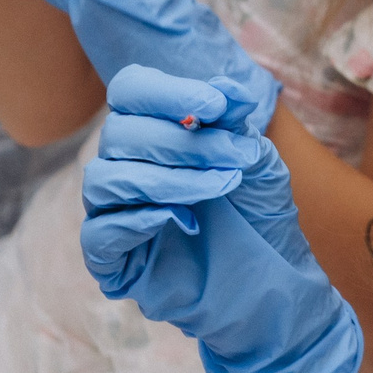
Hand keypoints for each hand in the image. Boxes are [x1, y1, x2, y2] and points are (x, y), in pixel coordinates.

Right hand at [78, 65, 358, 372]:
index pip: (130, 92)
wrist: (274, 284)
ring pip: (104, 179)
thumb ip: (234, 123)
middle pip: (118, 133)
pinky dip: (138, 219)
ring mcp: (113, 213)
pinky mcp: (112, 261)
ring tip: (223, 186)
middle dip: (182, 142)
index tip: (217, 108)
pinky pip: (99, 232)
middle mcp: (123, 167)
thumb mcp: (256, 161)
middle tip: (233, 156)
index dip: (166, 92)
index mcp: (151, 132)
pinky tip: (185, 219)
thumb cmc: (259, 216)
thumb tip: (224, 87)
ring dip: (169, 177)